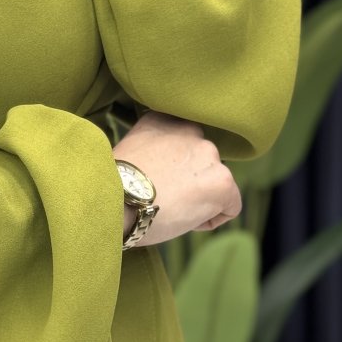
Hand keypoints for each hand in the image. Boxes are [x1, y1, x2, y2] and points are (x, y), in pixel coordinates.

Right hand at [115, 111, 241, 247]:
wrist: (112, 201)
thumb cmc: (112, 188)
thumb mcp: (129, 152)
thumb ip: (153, 150)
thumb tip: (164, 171)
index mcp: (165, 120)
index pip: (183, 146)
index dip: (172, 170)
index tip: (155, 183)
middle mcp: (190, 130)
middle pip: (201, 165)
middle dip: (188, 184)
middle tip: (161, 201)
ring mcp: (209, 155)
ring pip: (215, 185)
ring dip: (198, 201)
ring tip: (170, 210)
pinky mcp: (223, 182)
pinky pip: (230, 207)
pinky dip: (210, 219)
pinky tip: (184, 220)